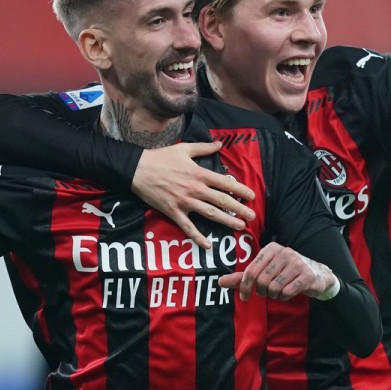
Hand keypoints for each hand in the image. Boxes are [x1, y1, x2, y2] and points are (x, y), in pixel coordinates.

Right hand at [132, 142, 256, 248]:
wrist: (137, 169)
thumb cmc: (161, 157)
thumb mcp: (184, 149)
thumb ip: (204, 148)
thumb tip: (220, 144)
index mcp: (199, 173)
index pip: (224, 183)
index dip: (240, 190)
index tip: (252, 196)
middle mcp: (195, 189)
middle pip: (222, 200)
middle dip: (239, 209)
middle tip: (252, 216)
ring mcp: (184, 202)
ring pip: (210, 213)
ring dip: (226, 221)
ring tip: (240, 227)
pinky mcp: (173, 212)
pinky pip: (188, 227)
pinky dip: (198, 237)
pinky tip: (208, 245)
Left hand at [218, 242, 335, 301]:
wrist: (317, 274)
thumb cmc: (285, 273)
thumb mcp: (264, 271)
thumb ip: (242, 277)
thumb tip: (220, 282)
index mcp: (271, 248)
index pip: (250, 271)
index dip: (245, 287)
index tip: (245, 297)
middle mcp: (284, 252)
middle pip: (262, 281)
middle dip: (262, 292)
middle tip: (268, 292)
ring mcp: (297, 263)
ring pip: (274, 288)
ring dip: (274, 295)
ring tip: (279, 291)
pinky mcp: (307, 275)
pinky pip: (287, 292)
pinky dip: (285, 296)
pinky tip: (289, 292)